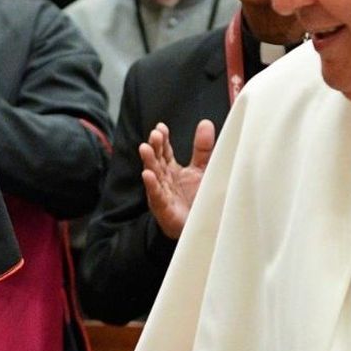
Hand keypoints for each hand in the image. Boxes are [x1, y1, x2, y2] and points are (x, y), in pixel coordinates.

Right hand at [139, 120, 214, 239]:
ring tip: (145, 148)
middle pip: (157, 161)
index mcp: (172, 170)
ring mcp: (163, 195)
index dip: (162, 140)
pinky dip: (151, 186)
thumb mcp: (202, 169)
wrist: (200, 228)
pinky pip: (157, 197)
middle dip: (155, 147)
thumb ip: (202, 148)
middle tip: (154, 135)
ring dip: (149, 162)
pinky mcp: (165, 210)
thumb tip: (205, 123)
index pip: (165, 152)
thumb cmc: (197, 199)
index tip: (161, 127)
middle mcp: (165, 180)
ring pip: (154, 176)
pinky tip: (147, 174)